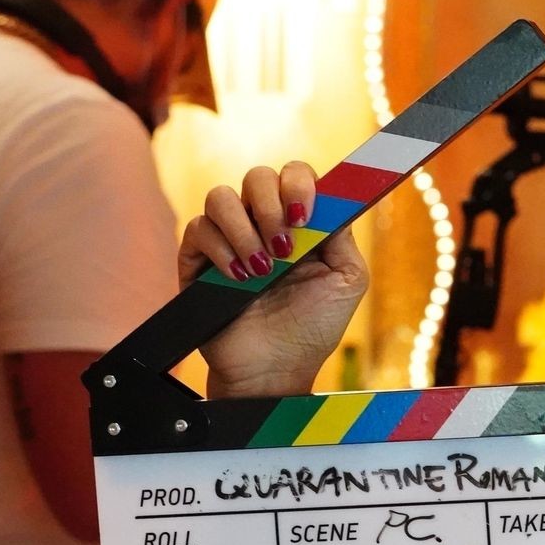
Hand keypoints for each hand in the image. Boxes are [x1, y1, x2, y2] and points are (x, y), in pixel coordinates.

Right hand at [182, 162, 369, 398]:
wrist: (274, 369)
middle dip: (271, 205)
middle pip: (258, 176)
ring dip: (245, 229)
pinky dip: (221, 249)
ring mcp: (228, 238)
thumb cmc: (312, 328)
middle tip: (284, 247)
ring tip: (262, 269)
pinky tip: (239, 278)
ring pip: (221, 195)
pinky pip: (199, 228)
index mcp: (300, 223)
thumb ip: (344, 233)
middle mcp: (262, 223)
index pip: (295, 175)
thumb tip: (335, 196)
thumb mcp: (346, 279)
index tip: (304, 216)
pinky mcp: (197, 258)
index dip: (299, 184)